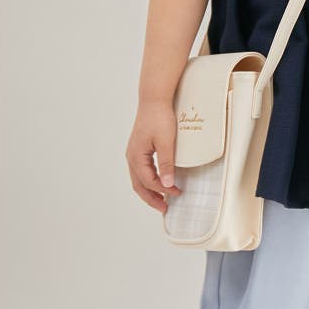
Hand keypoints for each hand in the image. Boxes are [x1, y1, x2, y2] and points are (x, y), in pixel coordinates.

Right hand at [125, 99, 182, 213]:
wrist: (154, 99)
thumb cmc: (159, 117)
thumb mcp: (166, 142)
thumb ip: (167, 164)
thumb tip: (167, 184)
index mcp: (136, 157)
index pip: (148, 181)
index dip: (163, 190)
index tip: (176, 193)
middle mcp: (132, 157)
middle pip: (139, 185)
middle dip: (151, 198)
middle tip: (164, 209)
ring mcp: (134, 152)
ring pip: (139, 178)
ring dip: (150, 190)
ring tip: (161, 199)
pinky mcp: (140, 148)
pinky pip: (142, 170)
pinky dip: (149, 179)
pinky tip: (158, 181)